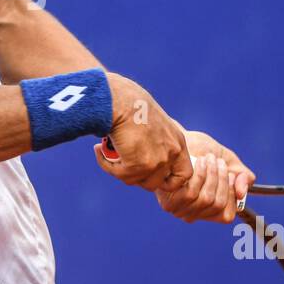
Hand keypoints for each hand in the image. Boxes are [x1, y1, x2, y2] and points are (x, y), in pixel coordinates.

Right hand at [94, 73, 193, 193]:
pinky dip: (106, 164)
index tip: (151, 174)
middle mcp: (171, 154)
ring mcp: (156, 162)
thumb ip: (154, 144)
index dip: (168, 181)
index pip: (184, 175)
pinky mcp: (137, 166)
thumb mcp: (153, 124)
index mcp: (177, 143)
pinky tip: (99, 151)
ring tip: (108, 154)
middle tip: (121, 163)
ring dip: (119, 170)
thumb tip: (143, 165)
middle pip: (155, 183)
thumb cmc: (131, 105)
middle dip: (137, 176)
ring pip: (135, 181)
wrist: (120, 100)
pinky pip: (119, 174)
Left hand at [168, 129, 254, 223]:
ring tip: (210, 158)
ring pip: (206, 199)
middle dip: (223, 180)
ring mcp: (181, 211)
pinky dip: (200, 175)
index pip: (226, 215)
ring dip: (212, 175)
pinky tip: (200, 161)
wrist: (180, 139)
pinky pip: (192, 193)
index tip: (232, 175)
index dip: (232, 195)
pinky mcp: (169, 203)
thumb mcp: (230, 164)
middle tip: (220, 162)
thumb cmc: (204, 151)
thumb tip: (241, 193)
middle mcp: (195, 215)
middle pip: (217, 205)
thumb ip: (242, 178)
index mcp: (208, 210)